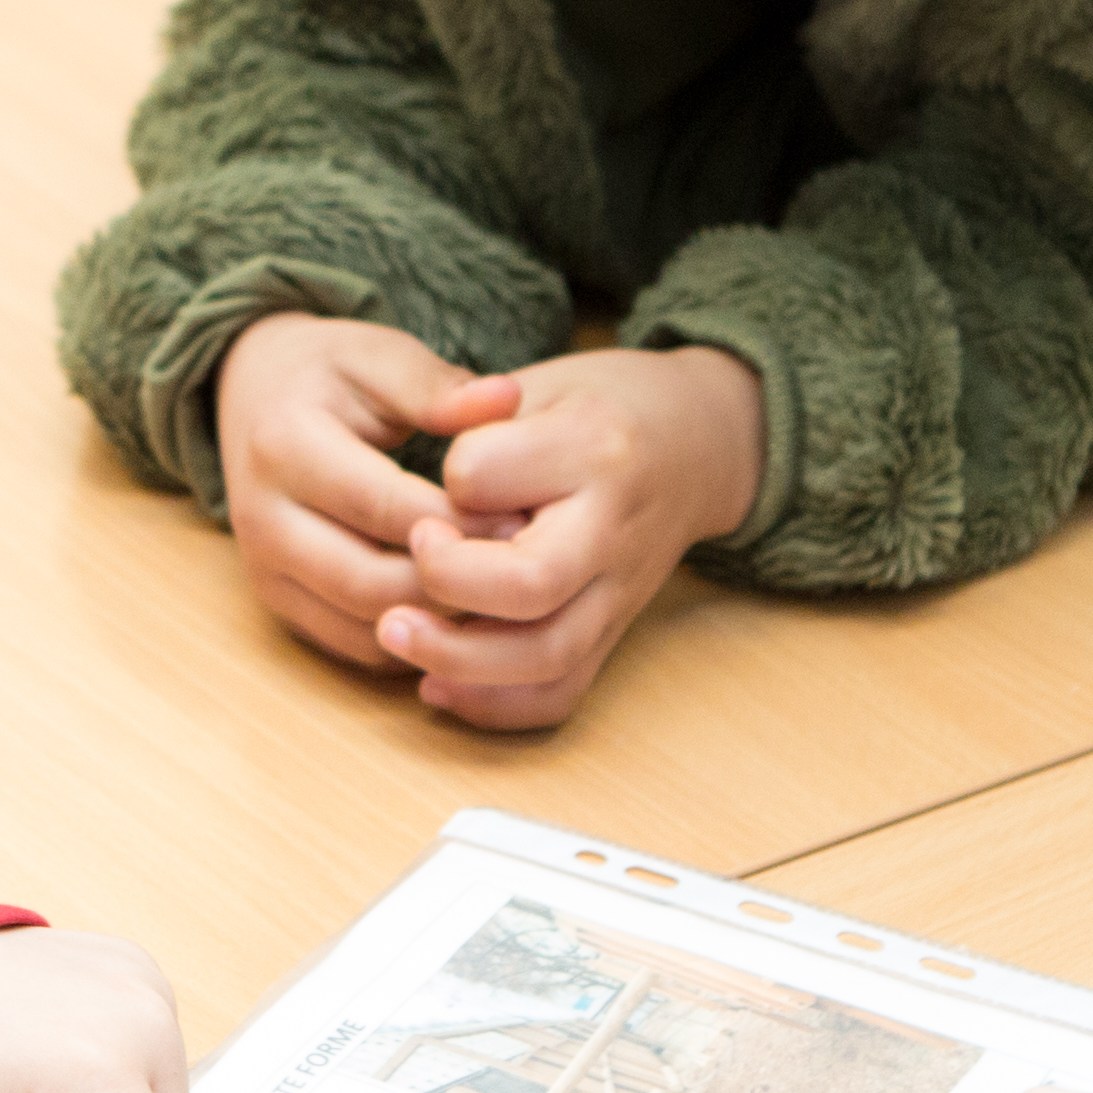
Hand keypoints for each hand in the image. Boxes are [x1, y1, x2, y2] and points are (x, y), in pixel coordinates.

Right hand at [212, 311, 513, 668]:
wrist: (253, 395)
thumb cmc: (330, 373)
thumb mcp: (380, 358)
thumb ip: (440, 387)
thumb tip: (507, 399)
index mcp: (284, 447)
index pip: (384, 507)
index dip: (462, 523)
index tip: (526, 520)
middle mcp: (260, 519)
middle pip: (371, 583)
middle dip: (455, 585)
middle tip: (520, 570)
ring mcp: (264, 568)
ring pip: (365, 626)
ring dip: (440, 621)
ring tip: (499, 591)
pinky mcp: (277, 602)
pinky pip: (355, 645)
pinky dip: (415, 638)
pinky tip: (463, 609)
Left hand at [379, 344, 760, 732]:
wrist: (696, 445)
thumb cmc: (598, 409)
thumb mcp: (537, 387)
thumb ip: (474, 432)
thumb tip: (416, 508)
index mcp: (592, 445)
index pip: (484, 476)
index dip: (443, 482)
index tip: (436, 482)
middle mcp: (612, 526)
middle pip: (530, 583)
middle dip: (445, 582)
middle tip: (405, 557)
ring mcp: (620, 589)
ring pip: (545, 655)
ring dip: (457, 659)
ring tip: (395, 635)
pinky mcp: (614, 632)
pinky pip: (561, 692)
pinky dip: (495, 705)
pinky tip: (438, 685)